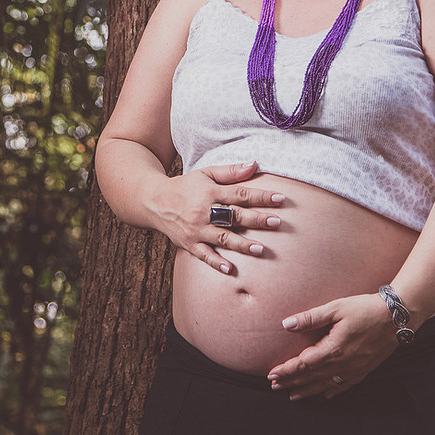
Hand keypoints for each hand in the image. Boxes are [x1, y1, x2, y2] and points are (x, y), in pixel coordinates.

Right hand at [150, 160, 285, 274]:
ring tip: (260, 249)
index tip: (280, 198)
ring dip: (242, 244)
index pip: (240, 194)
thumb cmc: (186, 186)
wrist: (154, 201)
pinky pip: (203, 254)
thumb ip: (231, 171)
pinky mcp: (189, 243)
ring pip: (222, 237)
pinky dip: (216, 262)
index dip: (260, 196)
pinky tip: (230, 269)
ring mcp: (197, 229)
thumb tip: (255, 165)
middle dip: (256, 219)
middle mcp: (204, 211)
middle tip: (277, 222)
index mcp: (211, 192)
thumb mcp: (206, 173)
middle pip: (234, 216)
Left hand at [267, 293, 397, 399]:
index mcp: (333, 349)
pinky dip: (332, 391)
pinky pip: (345, 385)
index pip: (303, 365)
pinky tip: (326, 395)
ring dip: (308, 390)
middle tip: (275, 387)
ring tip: (293, 395)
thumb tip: (286, 324)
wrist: (397, 317)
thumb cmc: (365, 308)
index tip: (272, 375)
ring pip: (326, 385)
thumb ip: (310, 318)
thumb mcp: (336, 308)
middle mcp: (343, 364)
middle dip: (292, 382)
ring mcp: (354, 369)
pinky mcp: (365, 369)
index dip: (286, 371)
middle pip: (312, 378)